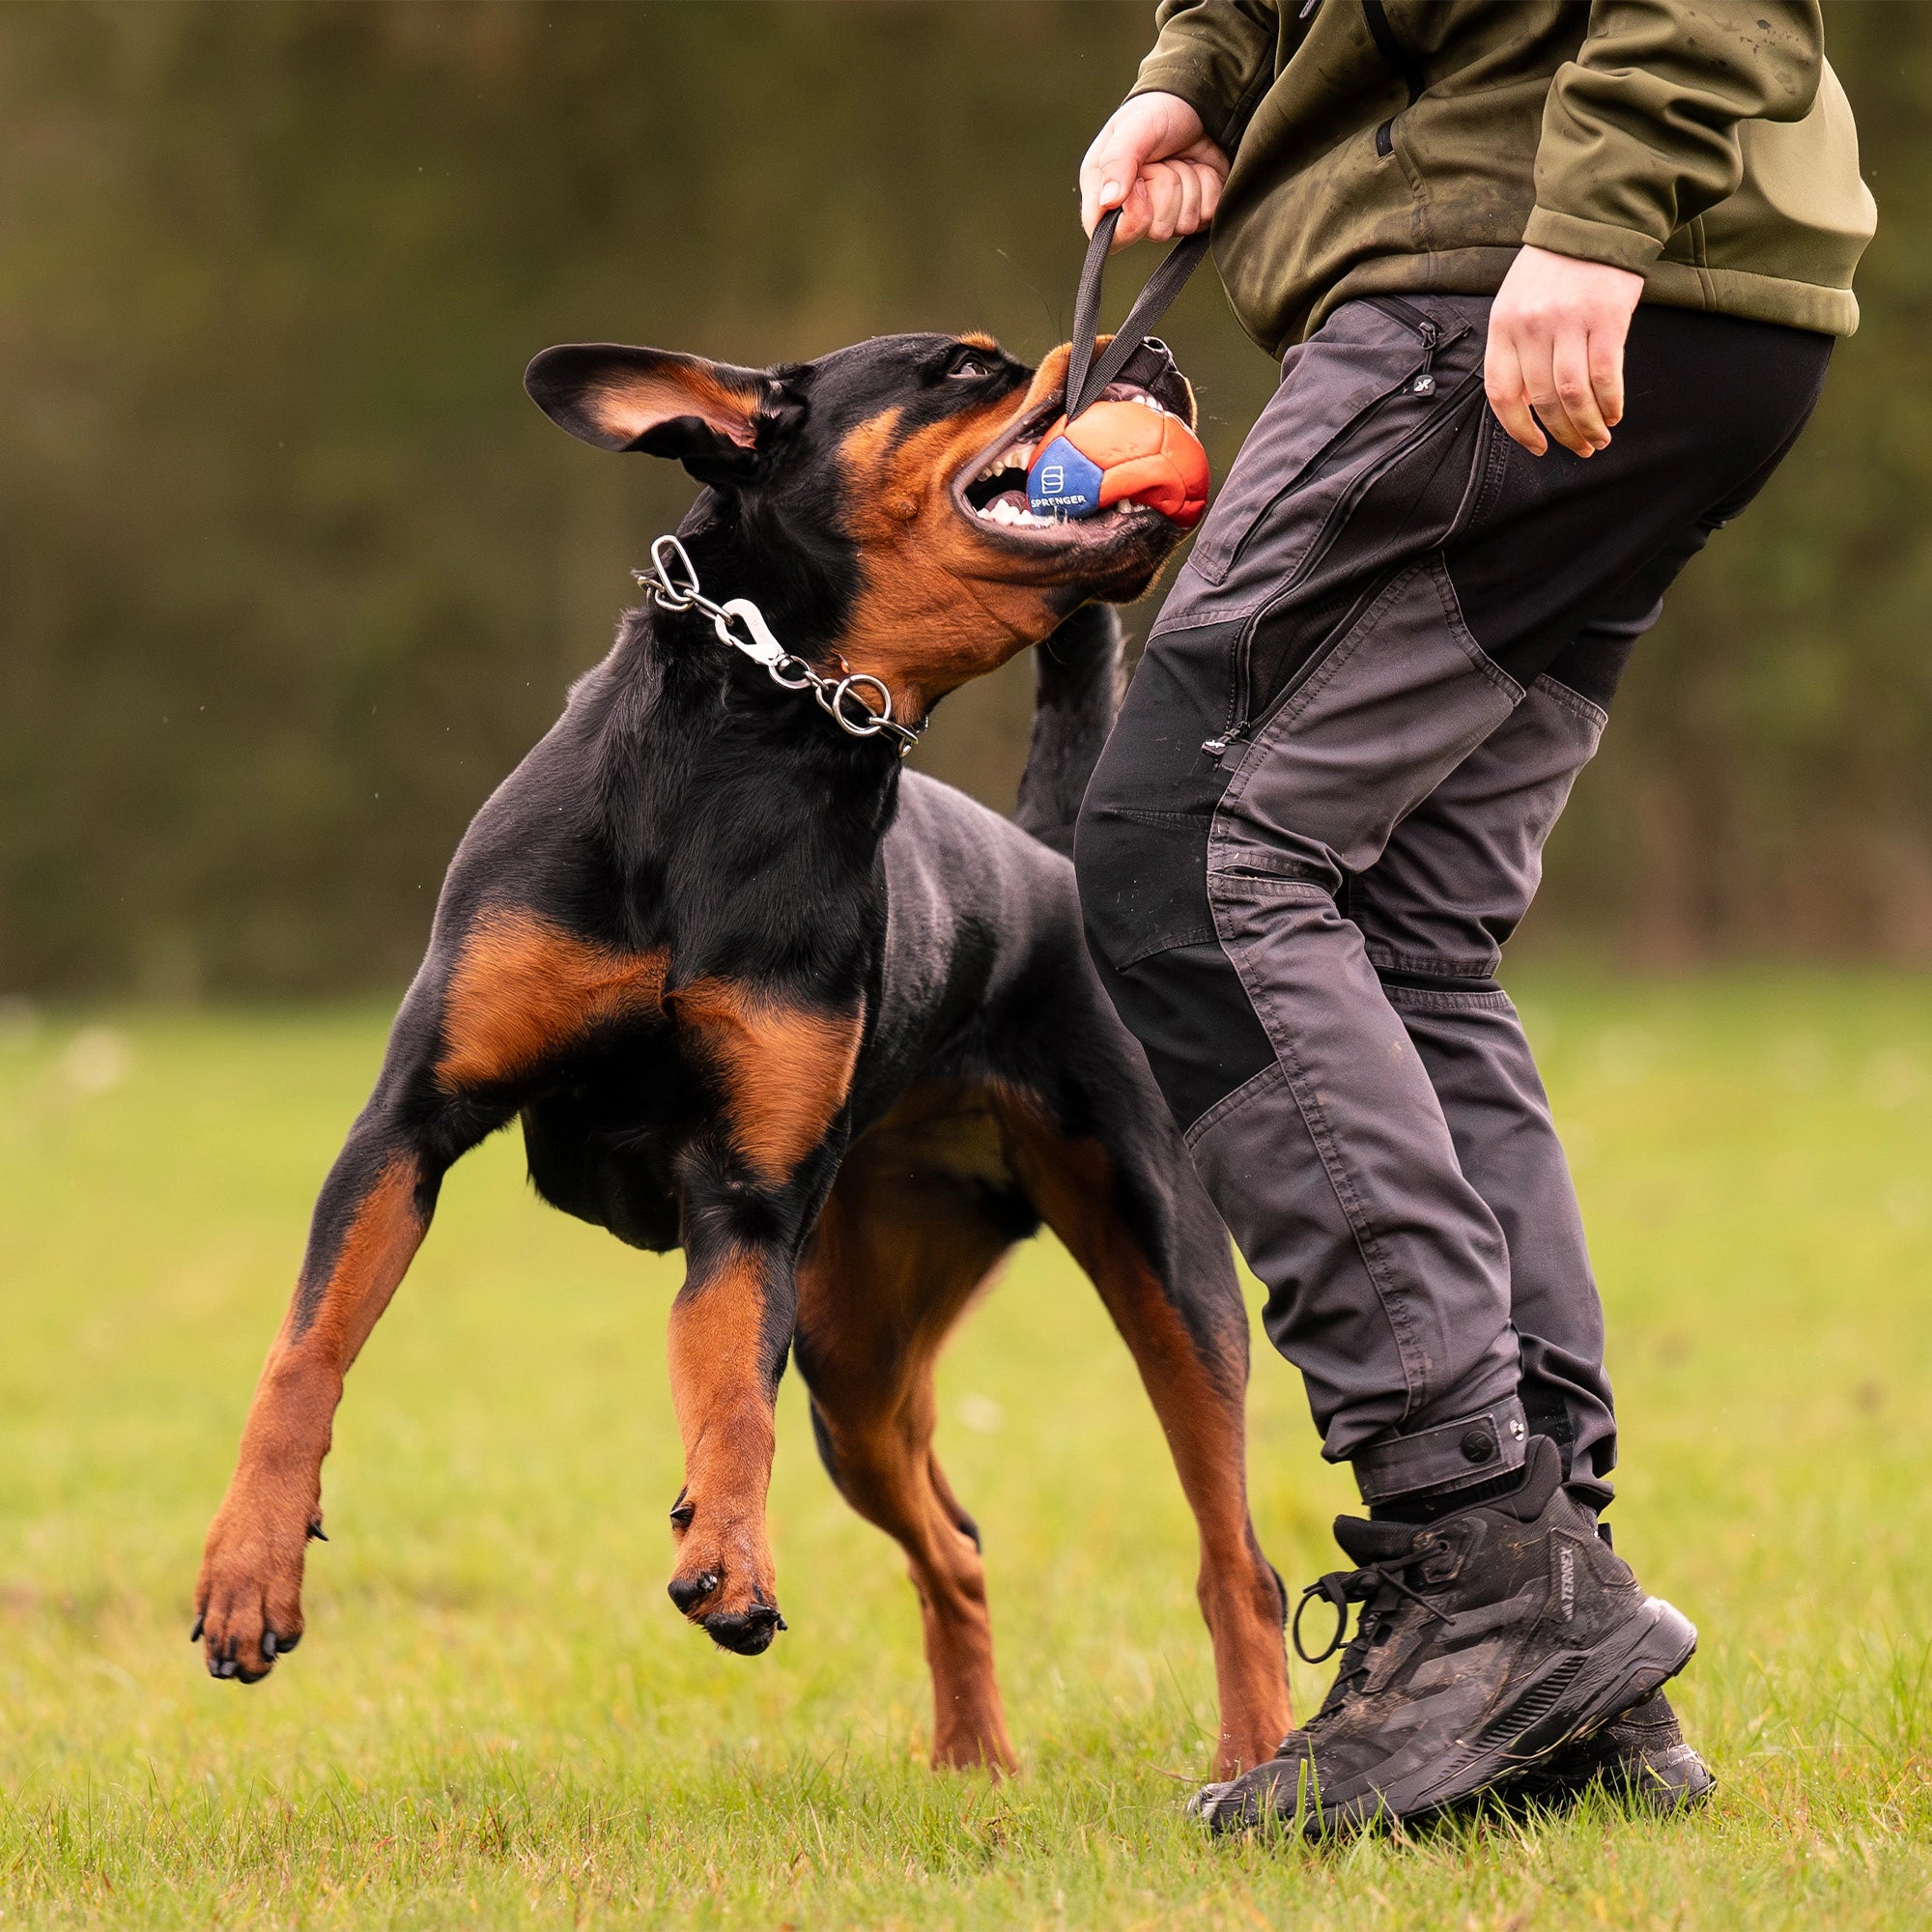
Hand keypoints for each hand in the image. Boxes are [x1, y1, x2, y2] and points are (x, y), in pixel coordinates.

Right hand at [1079, 92, 1229, 246]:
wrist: (1199, 103)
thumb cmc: (1159, 111)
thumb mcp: (1134, 126)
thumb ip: (1118, 160)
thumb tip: (1108, 201)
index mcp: (1104, 191)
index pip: (1104, 236)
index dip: (1129, 221)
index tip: (1140, 187)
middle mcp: (1132, 210)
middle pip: (1155, 230)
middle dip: (1167, 188)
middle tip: (1163, 160)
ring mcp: (1166, 215)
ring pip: (1183, 224)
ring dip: (1190, 185)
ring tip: (1180, 159)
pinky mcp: (1194, 214)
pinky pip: (1207, 216)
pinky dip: (1208, 187)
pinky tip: (1199, 167)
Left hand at [1485, 245, 1644, 458]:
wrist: (1595, 218)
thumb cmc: (1554, 267)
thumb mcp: (1517, 302)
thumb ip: (1517, 349)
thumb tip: (1528, 404)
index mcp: (1503, 325)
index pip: (1502, 393)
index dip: (1519, 428)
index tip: (1537, 446)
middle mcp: (1532, 325)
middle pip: (1543, 399)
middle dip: (1563, 433)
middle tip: (1580, 448)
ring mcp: (1570, 321)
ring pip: (1574, 394)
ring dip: (1588, 425)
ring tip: (1599, 439)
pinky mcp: (1608, 316)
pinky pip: (1606, 374)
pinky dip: (1610, 401)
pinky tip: (1614, 414)